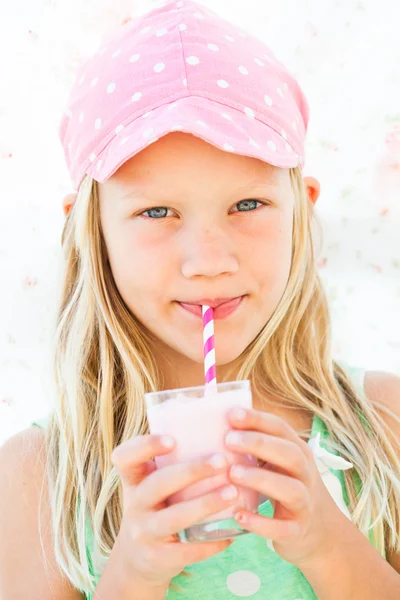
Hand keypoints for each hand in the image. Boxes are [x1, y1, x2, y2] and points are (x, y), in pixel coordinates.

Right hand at [111, 434, 237, 588]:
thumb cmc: (157, 507)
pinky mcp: (157, 558)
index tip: (172, 439)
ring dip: (205, 504)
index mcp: (134, 479)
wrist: (137, 560)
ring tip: (233, 493)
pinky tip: (231, 533)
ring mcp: (144, 532)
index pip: (125, 457)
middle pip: (158, 484)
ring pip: (174, 517)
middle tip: (221, 461)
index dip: (145, 446)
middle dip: (191, 471)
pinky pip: (186, 551)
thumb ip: (174, 461)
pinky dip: (211, 543)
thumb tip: (217, 423)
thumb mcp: (153, 484)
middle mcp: (134, 504)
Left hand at [224, 407, 345, 567]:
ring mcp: (305, 504)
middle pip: (290, 454)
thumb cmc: (288, 486)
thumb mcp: (279, 462)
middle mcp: (306, 474)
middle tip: (229, 440)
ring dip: (261, 479)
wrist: (320, 531)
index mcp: (298, 452)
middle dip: (260, 444)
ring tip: (233, 474)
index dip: (258, 420)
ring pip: (291, 489)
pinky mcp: (297, 531)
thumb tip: (220, 421)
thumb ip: (257, 445)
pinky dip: (261, 523)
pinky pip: (282, 528)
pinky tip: (239, 516)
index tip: (232, 414)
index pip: (281, 429)